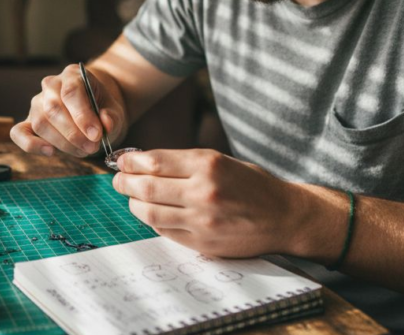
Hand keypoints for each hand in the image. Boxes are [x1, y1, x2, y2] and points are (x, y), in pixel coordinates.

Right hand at [10, 64, 126, 156]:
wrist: (94, 109)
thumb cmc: (102, 109)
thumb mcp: (114, 110)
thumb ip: (112, 117)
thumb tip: (106, 124)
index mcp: (72, 75)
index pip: (71, 93)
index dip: (82, 116)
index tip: (96, 135)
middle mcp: (50, 85)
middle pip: (53, 109)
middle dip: (73, 134)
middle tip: (92, 147)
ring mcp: (37, 103)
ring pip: (41, 123)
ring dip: (62, 142)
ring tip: (83, 150)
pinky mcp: (28, 121)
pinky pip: (19, 132)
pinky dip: (30, 145)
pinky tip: (50, 152)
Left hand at [112, 149, 300, 256]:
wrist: (285, 217)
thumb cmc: (253, 185)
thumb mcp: (221, 160)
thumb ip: (185, 162)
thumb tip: (144, 163)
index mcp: (208, 164)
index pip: (154, 162)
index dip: (130, 161)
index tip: (122, 161)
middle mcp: (203, 191)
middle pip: (146, 187)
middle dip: (124, 182)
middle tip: (118, 180)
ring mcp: (201, 220)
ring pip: (149, 212)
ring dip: (133, 203)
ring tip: (132, 197)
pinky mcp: (202, 243)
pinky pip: (164, 230)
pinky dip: (152, 220)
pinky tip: (152, 212)